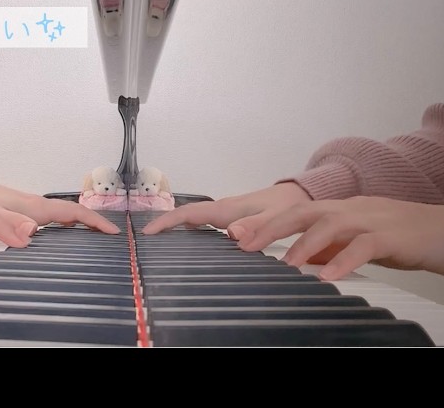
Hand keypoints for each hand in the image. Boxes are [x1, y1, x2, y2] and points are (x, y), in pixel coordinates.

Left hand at [0, 178, 119, 233]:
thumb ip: (8, 223)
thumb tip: (32, 232)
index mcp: (36, 207)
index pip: (74, 211)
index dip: (95, 220)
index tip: (114, 232)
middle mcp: (40, 207)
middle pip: (76, 214)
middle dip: (96, 224)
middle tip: (112, 242)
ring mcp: (36, 210)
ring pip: (67, 216)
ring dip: (84, 225)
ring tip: (99, 241)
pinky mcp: (30, 214)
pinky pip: (57, 220)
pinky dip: (70, 226)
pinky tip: (70, 238)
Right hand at [142, 183, 310, 244]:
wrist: (299, 196)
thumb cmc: (287, 207)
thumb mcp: (276, 218)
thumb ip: (257, 226)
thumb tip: (231, 235)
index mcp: (226, 210)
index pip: (189, 213)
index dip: (167, 221)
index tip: (147, 233)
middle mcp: (221, 210)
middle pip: (185, 216)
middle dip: (164, 226)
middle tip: (144, 245)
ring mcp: (224, 213)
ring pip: (192, 219)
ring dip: (174, 228)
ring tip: (158, 246)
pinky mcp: (229, 218)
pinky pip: (202, 223)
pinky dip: (188, 230)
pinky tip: (187, 244)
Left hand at [240, 196, 443, 279]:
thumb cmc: (400, 236)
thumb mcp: (355, 240)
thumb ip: (328, 247)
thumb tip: (300, 261)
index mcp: (337, 210)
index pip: (294, 212)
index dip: (264, 223)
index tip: (237, 236)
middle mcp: (348, 209)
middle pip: (303, 211)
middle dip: (270, 227)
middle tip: (244, 245)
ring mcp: (369, 219)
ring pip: (330, 224)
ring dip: (303, 244)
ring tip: (284, 265)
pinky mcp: (391, 236)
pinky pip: (364, 246)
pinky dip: (343, 260)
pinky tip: (328, 276)